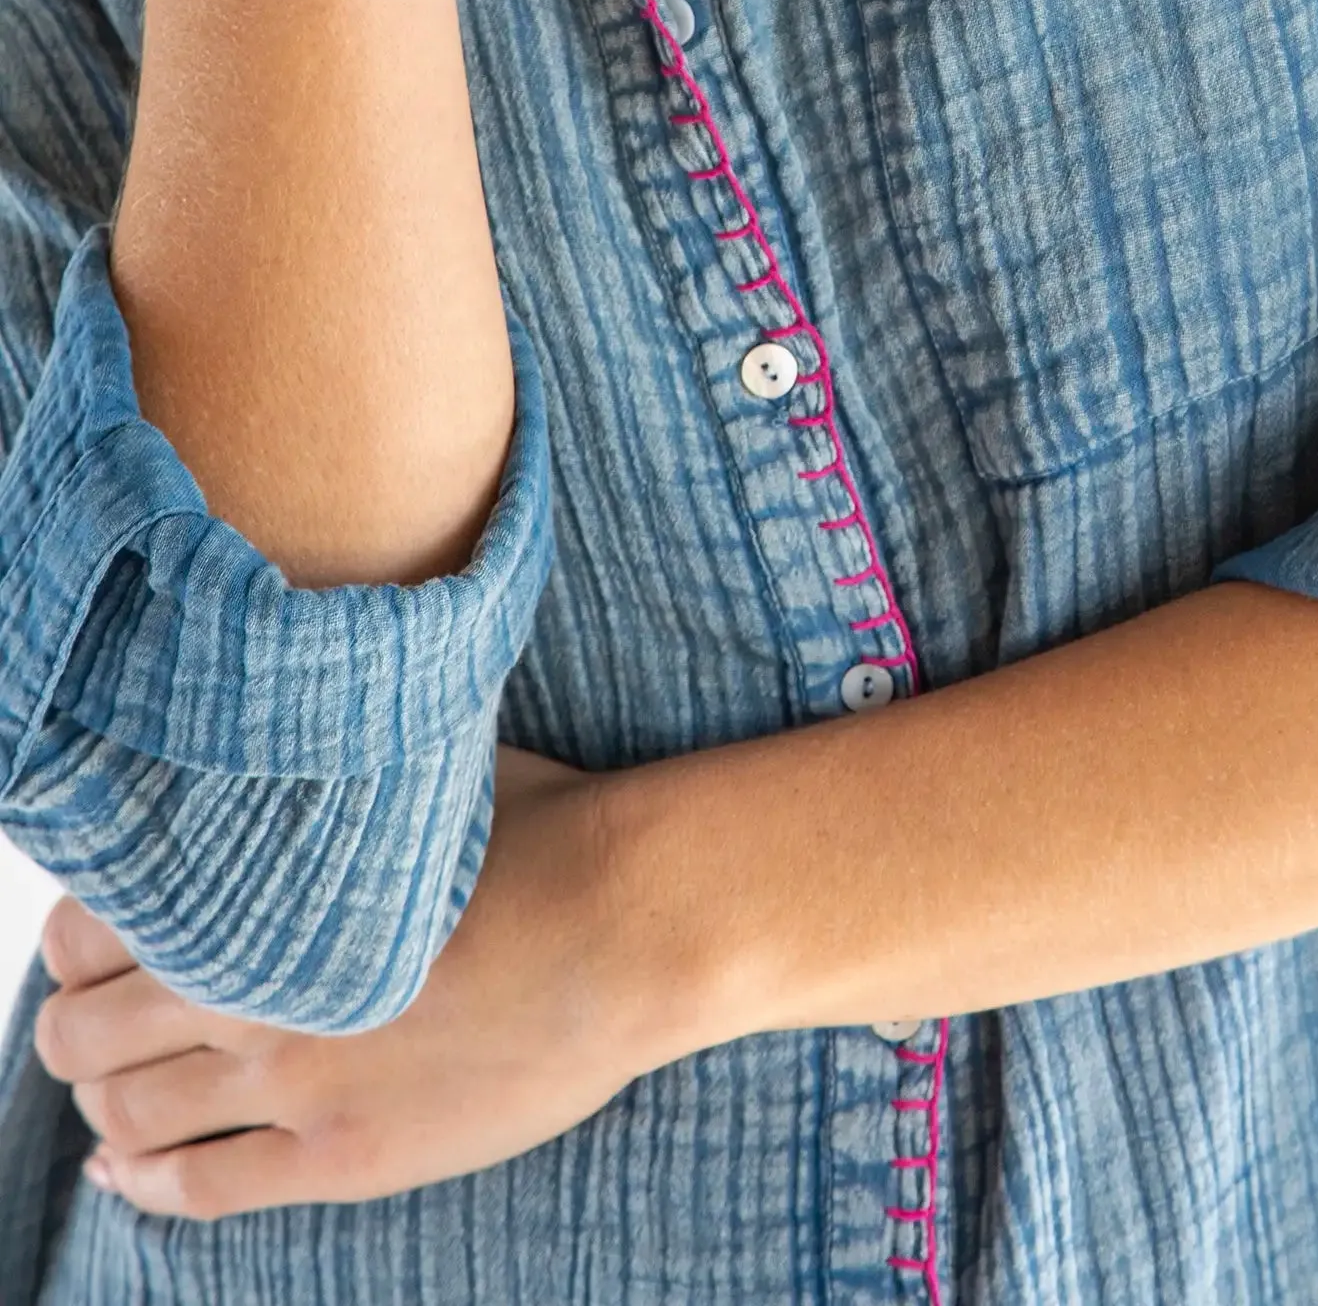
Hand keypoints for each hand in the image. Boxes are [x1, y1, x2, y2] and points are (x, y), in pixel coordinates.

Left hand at [33, 749, 652, 1219]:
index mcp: (262, 886)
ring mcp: (293, 1083)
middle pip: (87, 1037)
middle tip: (92, 1022)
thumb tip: (305, 743)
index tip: (95, 943)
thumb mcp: (422, 773)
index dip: (76, 941)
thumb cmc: (545, 830)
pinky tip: (125, 1174)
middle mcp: (251, 991)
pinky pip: (199, 1191)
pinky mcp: (342, 1156)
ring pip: (129, 1119)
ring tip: (112, 1096)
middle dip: (73, 1030)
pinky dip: (140, 1186)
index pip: (94, 929)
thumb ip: (339, 782)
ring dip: (100, 1109)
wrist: (626, 924)